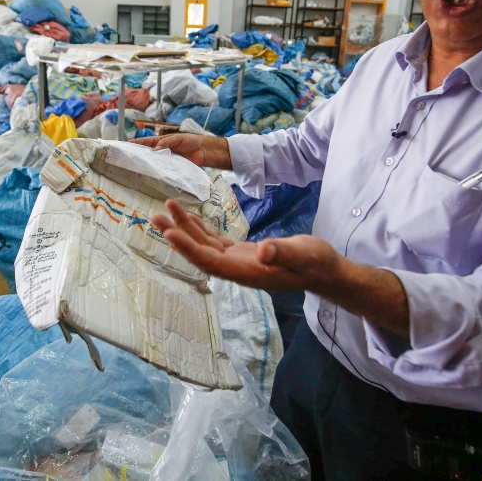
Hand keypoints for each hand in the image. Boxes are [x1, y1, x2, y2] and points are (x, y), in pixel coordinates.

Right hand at [130, 133, 231, 169]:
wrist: (204, 151)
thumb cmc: (191, 141)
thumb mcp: (179, 138)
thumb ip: (168, 143)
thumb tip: (156, 149)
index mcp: (161, 142)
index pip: (145, 143)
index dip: (135, 144)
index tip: (125, 145)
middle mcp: (161, 152)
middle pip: (146, 155)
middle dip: (137, 157)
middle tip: (126, 160)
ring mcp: (165, 161)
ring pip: (153, 164)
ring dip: (145, 167)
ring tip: (135, 170)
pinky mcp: (172, 169)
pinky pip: (162, 172)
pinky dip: (156, 174)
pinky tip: (150, 176)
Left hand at [151, 200, 411, 336]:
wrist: (325, 271)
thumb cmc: (316, 263)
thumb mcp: (304, 255)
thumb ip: (284, 253)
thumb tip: (264, 251)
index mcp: (247, 272)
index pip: (210, 261)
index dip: (188, 248)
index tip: (168, 233)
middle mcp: (236, 269)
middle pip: (200, 253)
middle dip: (177, 235)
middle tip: (156, 215)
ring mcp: (238, 262)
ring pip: (204, 246)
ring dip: (185, 229)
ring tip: (166, 210)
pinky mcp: (242, 254)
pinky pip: (215, 242)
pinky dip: (200, 229)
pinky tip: (189, 218)